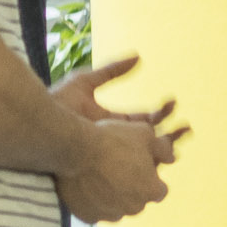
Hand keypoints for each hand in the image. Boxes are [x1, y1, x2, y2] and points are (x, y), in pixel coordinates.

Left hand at [57, 54, 188, 166]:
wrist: (39, 128)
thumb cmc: (58, 105)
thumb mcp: (86, 83)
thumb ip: (112, 71)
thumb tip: (139, 57)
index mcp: (115, 123)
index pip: (145, 120)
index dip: (162, 112)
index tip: (173, 102)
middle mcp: (117, 141)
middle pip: (152, 141)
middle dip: (171, 135)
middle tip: (188, 129)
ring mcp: (113, 156)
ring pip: (146, 159)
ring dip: (165, 151)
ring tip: (181, 143)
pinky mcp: (108, 167)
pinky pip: (133, 170)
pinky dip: (148, 164)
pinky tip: (160, 159)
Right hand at [60, 113, 172, 222]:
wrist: (76, 150)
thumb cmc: (113, 139)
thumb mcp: (144, 134)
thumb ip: (162, 148)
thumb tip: (171, 157)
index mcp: (152, 191)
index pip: (159, 190)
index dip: (150, 178)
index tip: (138, 166)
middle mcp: (134, 208)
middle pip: (137, 200)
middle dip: (131, 187)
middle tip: (116, 167)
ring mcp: (110, 214)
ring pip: (116, 207)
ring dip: (112, 196)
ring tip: (99, 175)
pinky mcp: (89, 218)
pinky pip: (95, 211)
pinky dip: (93, 202)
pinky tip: (86, 185)